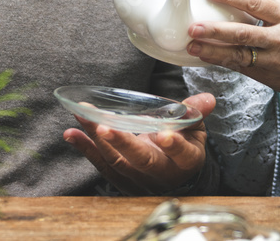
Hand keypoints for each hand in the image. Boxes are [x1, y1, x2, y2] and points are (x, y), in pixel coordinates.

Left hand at [63, 93, 214, 194]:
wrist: (174, 175)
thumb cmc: (184, 146)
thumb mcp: (195, 129)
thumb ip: (195, 112)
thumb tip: (208, 98)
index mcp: (185, 160)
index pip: (182, 154)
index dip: (175, 145)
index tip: (165, 135)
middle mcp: (161, 173)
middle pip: (142, 161)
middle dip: (123, 143)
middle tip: (105, 126)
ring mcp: (139, 179)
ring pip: (117, 161)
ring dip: (97, 138)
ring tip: (82, 116)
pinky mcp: (121, 180)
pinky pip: (102, 165)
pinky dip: (85, 149)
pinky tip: (71, 133)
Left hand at [186, 0, 279, 96]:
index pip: (255, 3)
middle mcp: (277, 37)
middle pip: (244, 31)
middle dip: (217, 29)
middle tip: (194, 25)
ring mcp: (271, 58)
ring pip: (239, 53)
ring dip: (213, 50)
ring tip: (192, 44)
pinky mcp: (264, 74)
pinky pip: (240, 67)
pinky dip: (221, 62)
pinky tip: (204, 56)